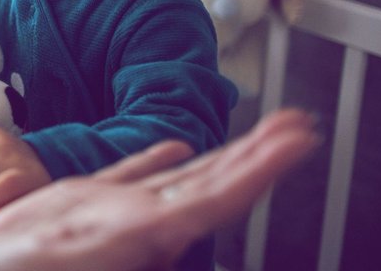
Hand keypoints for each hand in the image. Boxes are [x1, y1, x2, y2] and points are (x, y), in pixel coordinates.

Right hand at [0, 109, 320, 270]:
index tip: (298, 142)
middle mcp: (141, 226)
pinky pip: (129, 177)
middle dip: (259, 155)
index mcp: (145, 237)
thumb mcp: (84, 259)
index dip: (261, 170)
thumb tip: (167, 231)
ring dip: (224, 153)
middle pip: (215, 185)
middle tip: (299, 123)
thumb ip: (133, 244)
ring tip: (261, 130)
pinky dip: (156, 159)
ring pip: (180, 179)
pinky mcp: (81, 209)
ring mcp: (115, 217)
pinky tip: (178, 147)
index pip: (218, 198)